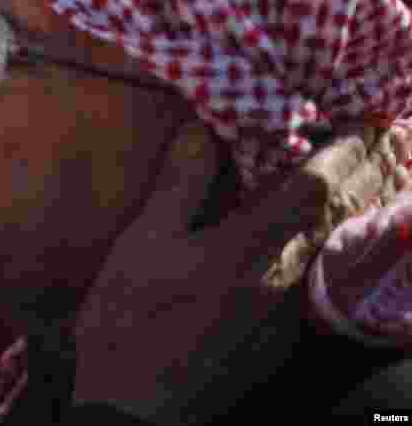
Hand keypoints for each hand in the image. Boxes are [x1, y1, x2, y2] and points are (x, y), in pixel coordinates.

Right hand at [71, 120, 408, 423]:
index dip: (344, 148)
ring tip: (374, 171)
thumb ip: (178, 184)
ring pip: (340, 247)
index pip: (315, 187)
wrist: (135, 405)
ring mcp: (291, 314)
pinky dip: (340, 240)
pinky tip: (332, 230)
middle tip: (385, 134)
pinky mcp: (285, 337)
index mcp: (249, 249)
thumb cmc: (129, 318)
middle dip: (368, 170)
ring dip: (361, 203)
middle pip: (342, 215)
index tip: (361, 117)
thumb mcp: (142, 243)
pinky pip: (326, 275)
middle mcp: (286, 280)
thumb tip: (201, 128)